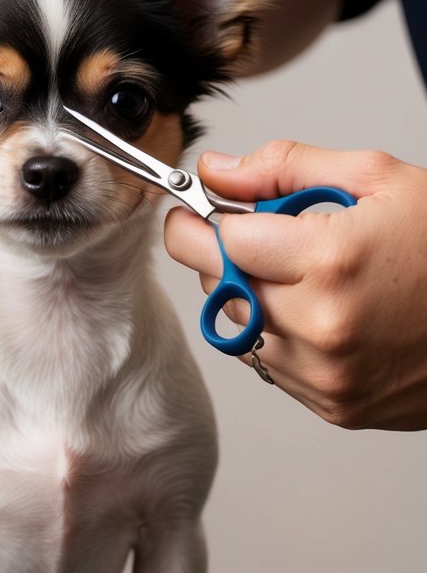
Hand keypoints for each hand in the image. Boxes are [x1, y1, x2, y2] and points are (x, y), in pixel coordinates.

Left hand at [163, 140, 426, 430]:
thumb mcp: (376, 178)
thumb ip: (283, 167)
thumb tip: (215, 169)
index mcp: (330, 260)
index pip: (216, 240)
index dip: (199, 219)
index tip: (195, 209)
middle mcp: (321, 325)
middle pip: (216, 287)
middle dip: (220, 254)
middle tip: (252, 233)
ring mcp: (326, 375)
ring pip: (237, 331)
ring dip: (249, 297)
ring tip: (302, 272)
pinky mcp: (335, 406)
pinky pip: (270, 366)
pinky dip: (278, 336)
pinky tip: (322, 310)